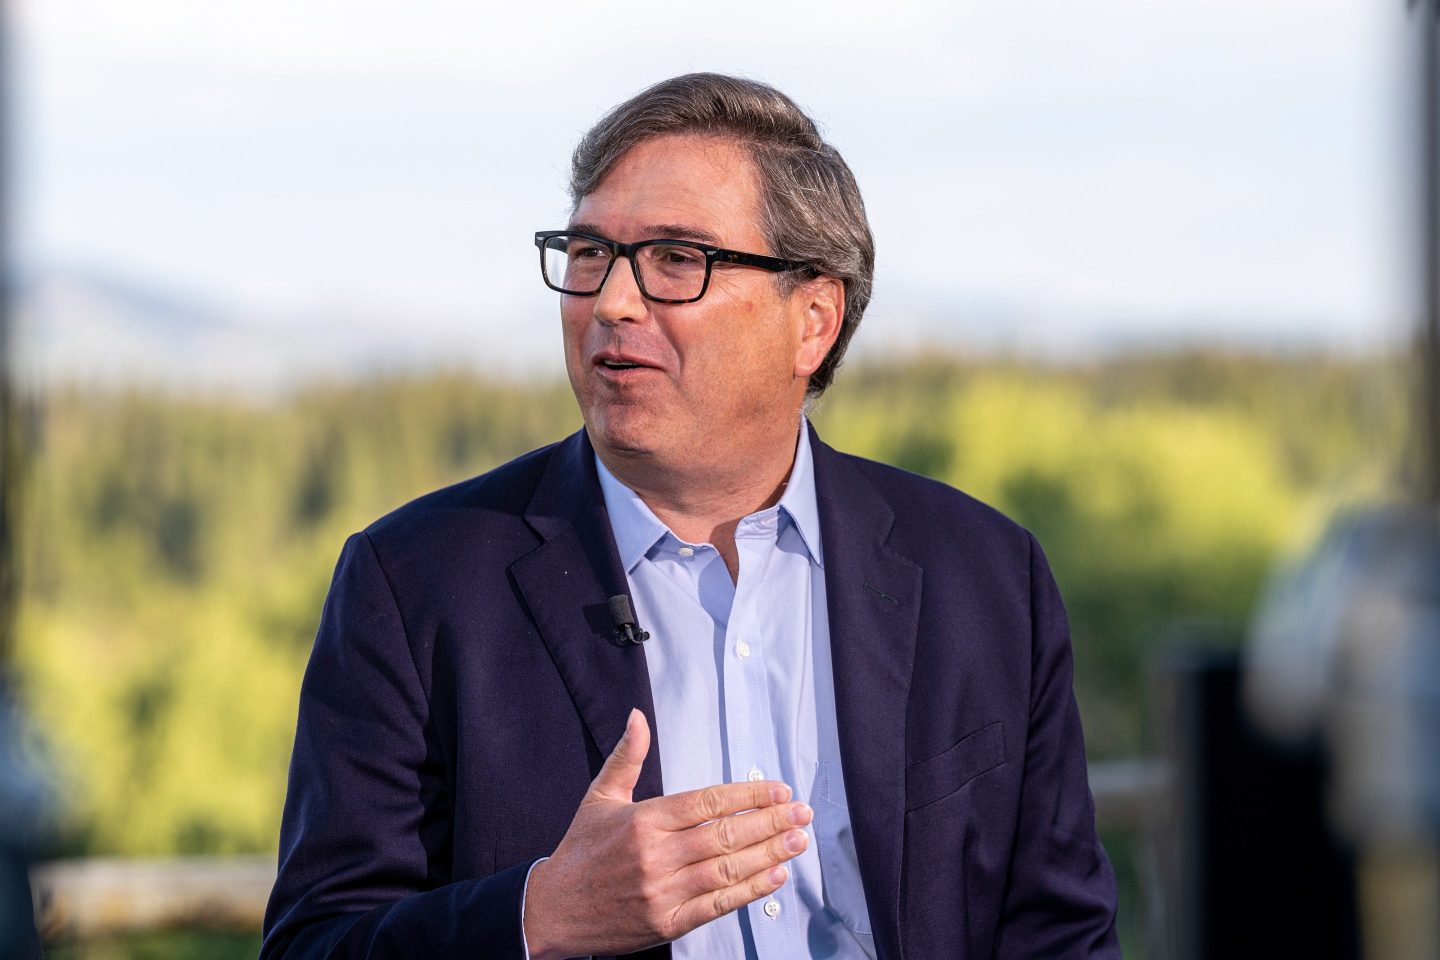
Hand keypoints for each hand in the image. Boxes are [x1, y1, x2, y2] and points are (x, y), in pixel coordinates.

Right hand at [522, 708, 811, 958]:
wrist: (551, 911)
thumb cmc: (579, 852)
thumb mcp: (599, 797)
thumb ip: (627, 756)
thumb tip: (638, 716)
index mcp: (643, 820)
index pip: (708, 802)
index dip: (748, 795)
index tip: (778, 790)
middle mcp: (655, 855)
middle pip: (725, 835)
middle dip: (770, 822)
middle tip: (801, 813)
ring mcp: (662, 892)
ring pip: (727, 870)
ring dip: (768, 854)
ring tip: (797, 840)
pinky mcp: (667, 923)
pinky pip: (716, 906)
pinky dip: (749, 891)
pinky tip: (774, 875)